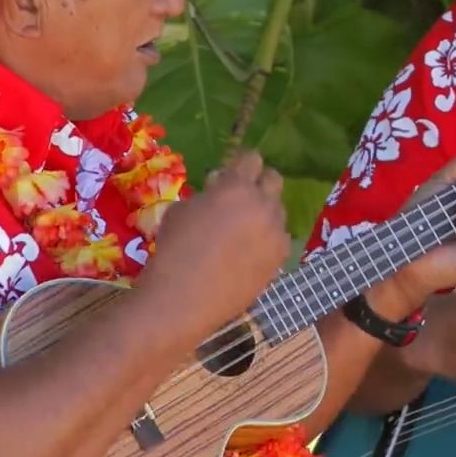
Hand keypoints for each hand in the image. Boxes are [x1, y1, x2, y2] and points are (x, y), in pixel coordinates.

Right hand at [140, 150, 289, 331]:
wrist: (184, 297)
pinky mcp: (281, 256)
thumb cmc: (174, 249)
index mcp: (237, 187)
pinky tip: (250, 251)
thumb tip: (219, 186)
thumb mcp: (180, 210)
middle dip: (260, 182)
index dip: (241, 163)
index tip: (234, 171)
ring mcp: (276, 232)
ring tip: (244, 228)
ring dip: (264, 212)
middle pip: (274, 179)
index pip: (251, 159)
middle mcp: (263, 205)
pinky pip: (279, 237)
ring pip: (278, 210)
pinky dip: (268, 238)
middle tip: (243, 195)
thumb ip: (206, 194)